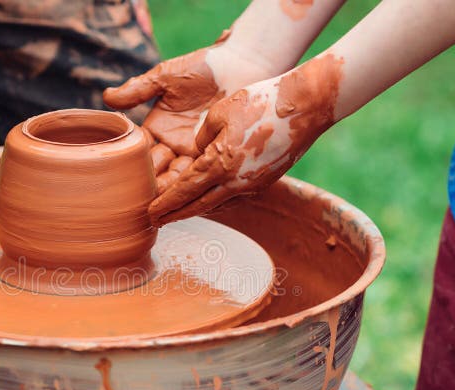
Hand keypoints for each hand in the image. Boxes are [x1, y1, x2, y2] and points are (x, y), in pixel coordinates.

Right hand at [103, 39, 278, 193]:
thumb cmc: (202, 67)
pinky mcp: (216, 154)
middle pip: (157, 171)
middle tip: (144, 199)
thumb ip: (138, 89)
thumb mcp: (165, 77)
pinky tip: (190, 195)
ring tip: (164, 201)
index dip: (133, 165)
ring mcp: (194, 152)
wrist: (240, 65)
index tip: (125, 179)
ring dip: (172, 189)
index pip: (139, 153)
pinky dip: (195, 184)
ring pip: (179, 177)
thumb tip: (107, 97)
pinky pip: (202, 173)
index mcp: (156, 129)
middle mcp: (173, 145)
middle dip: (151, 185)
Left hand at [148, 53, 343, 224]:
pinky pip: (234, 198)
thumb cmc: (260, 102)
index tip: (149, 213)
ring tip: (178, 213)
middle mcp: (235, 182)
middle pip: (197, 206)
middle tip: (155, 223)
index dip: (165, 204)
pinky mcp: (265, 182)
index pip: (184, 191)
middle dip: (174, 215)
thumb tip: (198, 154)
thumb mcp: (220, 113)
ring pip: (216, 204)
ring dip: (195, 210)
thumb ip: (202, 139)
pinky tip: (208, 199)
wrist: (305, 107)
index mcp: (219, 163)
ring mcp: (252, 185)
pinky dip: (216, 201)